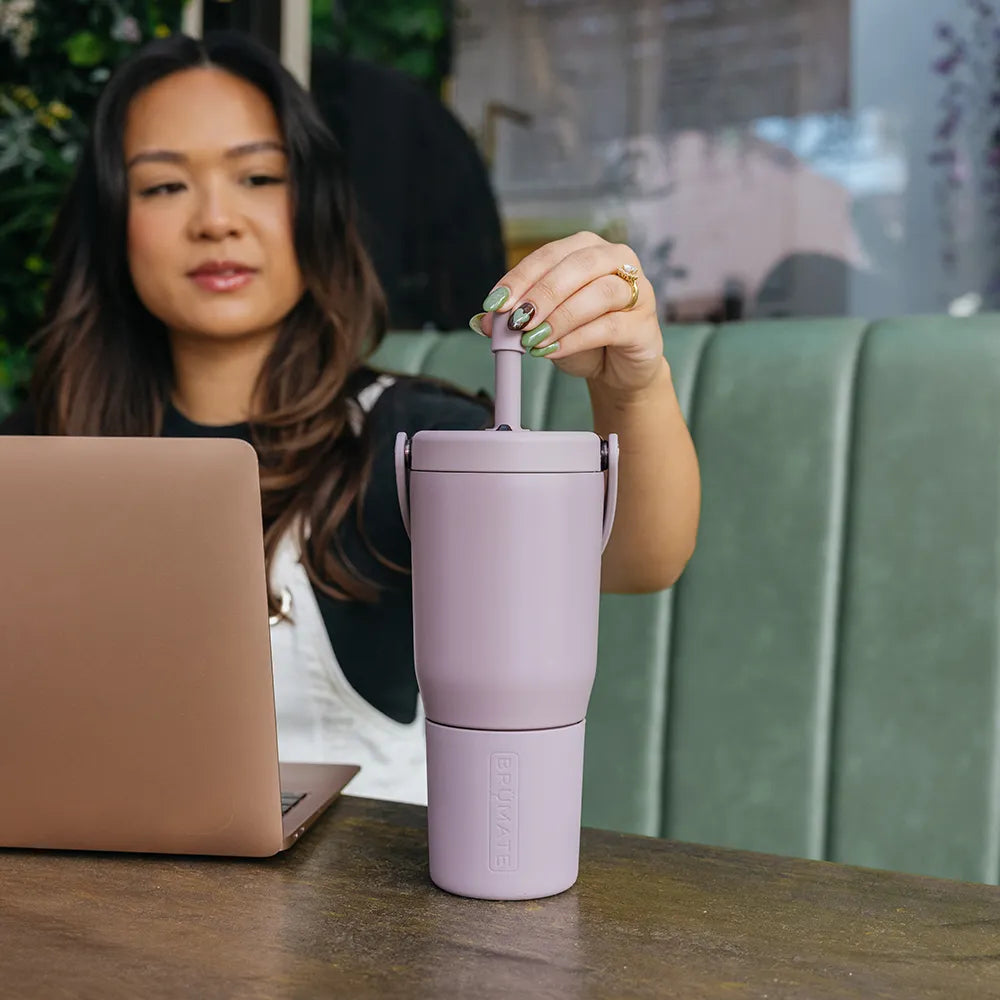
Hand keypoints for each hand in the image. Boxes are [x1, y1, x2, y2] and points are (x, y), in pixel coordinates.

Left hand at [471, 231, 664, 395]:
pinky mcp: (644, 324)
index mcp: (587, 249)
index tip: (494, 303)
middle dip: (541, 293)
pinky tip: (552, 351)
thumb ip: (516, 318)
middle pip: (577, 266)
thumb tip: (482, 321)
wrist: (619, 369)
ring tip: (532, 340)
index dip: (520, 278)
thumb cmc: (584, 337)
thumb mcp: (544, 324)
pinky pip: (609, 326)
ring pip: (597, 294)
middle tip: (515, 320)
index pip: (549, 255)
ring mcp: (637, 290)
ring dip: (559, 317)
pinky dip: (576, 339)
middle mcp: (615, 260)